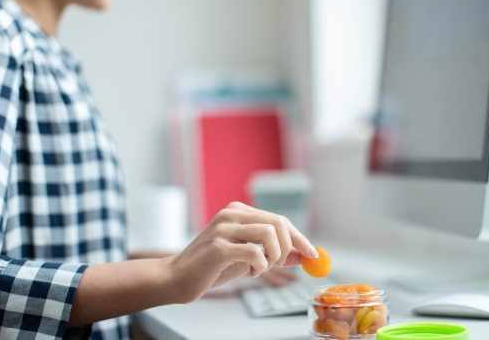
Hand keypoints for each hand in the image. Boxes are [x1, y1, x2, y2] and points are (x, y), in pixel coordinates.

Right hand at [163, 201, 316, 303]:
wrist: (175, 278)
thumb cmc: (211, 268)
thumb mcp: (246, 258)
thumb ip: (271, 253)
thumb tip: (302, 255)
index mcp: (237, 211)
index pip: (278, 219)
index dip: (299, 237)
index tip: (312, 254)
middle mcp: (231, 214)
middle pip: (277, 223)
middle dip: (290, 247)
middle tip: (286, 264)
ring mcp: (223, 228)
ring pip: (269, 234)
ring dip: (273, 257)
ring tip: (260, 268)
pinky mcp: (218, 247)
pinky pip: (255, 253)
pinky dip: (260, 266)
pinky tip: (248, 273)